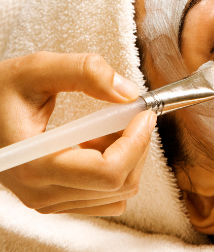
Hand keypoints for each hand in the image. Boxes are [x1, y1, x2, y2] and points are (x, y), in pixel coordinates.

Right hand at [0, 52, 155, 215]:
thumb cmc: (1, 93)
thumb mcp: (38, 69)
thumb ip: (84, 71)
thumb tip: (128, 92)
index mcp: (36, 165)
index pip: (107, 172)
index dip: (136, 142)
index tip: (143, 114)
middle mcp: (42, 192)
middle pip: (119, 184)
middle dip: (138, 145)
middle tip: (133, 114)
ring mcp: (50, 200)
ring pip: (118, 192)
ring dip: (128, 156)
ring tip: (110, 126)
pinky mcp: (58, 198)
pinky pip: (106, 196)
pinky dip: (117, 169)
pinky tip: (101, 142)